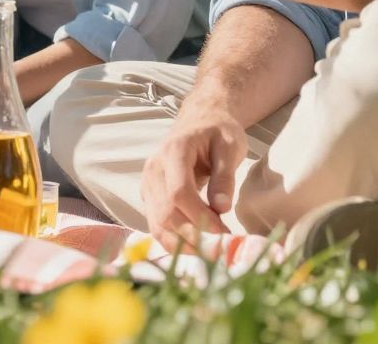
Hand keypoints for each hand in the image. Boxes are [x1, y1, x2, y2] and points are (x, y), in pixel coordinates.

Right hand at [142, 102, 247, 246]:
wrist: (199, 122)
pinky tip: (198, 251)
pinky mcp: (150, 199)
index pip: (178, 192)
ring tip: (211, 256)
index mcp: (173, 151)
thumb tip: (221, 207)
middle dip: (193, 237)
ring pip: (158, 225)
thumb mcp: (229, 146)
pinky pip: (158, 227)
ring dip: (184, 245)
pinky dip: (176, 243)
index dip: (200, 217)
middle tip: (222, 252)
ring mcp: (148, 185)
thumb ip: (224, 176)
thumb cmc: (217, 132)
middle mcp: (154, 169)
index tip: (224, 233)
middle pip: (166, 213)